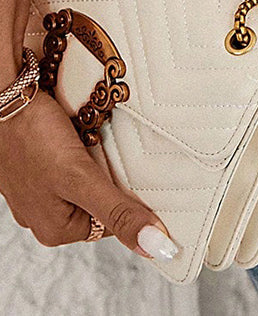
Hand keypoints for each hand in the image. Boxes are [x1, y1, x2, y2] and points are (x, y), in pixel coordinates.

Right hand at [0, 81, 178, 260]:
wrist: (5, 99)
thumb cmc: (34, 137)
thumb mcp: (81, 179)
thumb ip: (117, 212)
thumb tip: (154, 246)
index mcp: (56, 231)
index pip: (112, 222)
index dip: (127, 196)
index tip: (133, 171)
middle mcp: (43, 217)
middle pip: (98, 200)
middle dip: (109, 176)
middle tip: (109, 150)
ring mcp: (38, 192)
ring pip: (85, 180)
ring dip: (95, 160)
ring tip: (92, 139)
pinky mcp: (36, 167)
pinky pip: (69, 163)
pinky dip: (79, 149)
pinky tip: (78, 134)